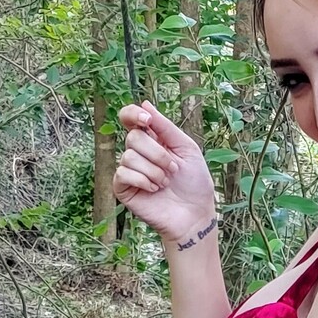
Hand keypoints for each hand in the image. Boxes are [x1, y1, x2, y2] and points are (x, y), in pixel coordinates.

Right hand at [113, 101, 217, 242]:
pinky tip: (154, 190)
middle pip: (133, 137)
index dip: (133, 114)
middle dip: (158, 154)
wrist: (194, 214)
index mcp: (152, 140)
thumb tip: (144, 103)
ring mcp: (128, 170)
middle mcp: (137, 152)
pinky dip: (143, 181)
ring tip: (165, 183)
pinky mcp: (123, 188)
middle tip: (173, 169)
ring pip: (129, 156)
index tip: (147, 120)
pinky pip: (123, 173)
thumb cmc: (194, 182)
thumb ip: (165, 126)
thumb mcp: (186, 148)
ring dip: (154, 171)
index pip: (129, 118)